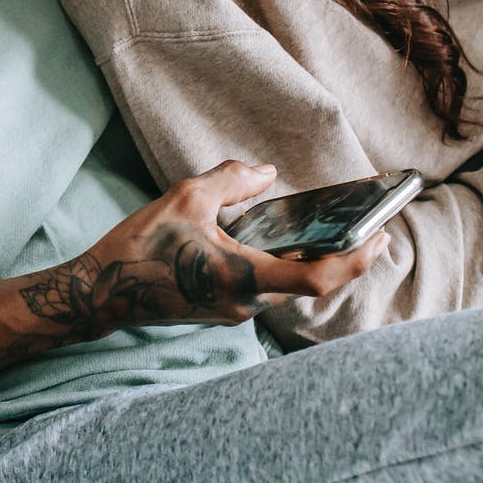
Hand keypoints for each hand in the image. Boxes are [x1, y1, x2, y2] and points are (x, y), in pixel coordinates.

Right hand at [49, 160, 389, 336]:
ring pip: (290, 286)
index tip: (382, 234)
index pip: (318, 277)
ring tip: (328, 226)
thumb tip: (264, 172)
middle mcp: (246, 302)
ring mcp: (234, 310)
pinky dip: (283, 264)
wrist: (101, 292)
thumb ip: (231, 181)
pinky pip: (267, 287)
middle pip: (311, 282)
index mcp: (244, 278)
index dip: (356, 258)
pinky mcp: (221, 308)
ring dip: (311, 259)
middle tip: (365, 224)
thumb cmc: (140, 247)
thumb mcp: (185, 198)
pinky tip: (278, 239)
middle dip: (342, 254)